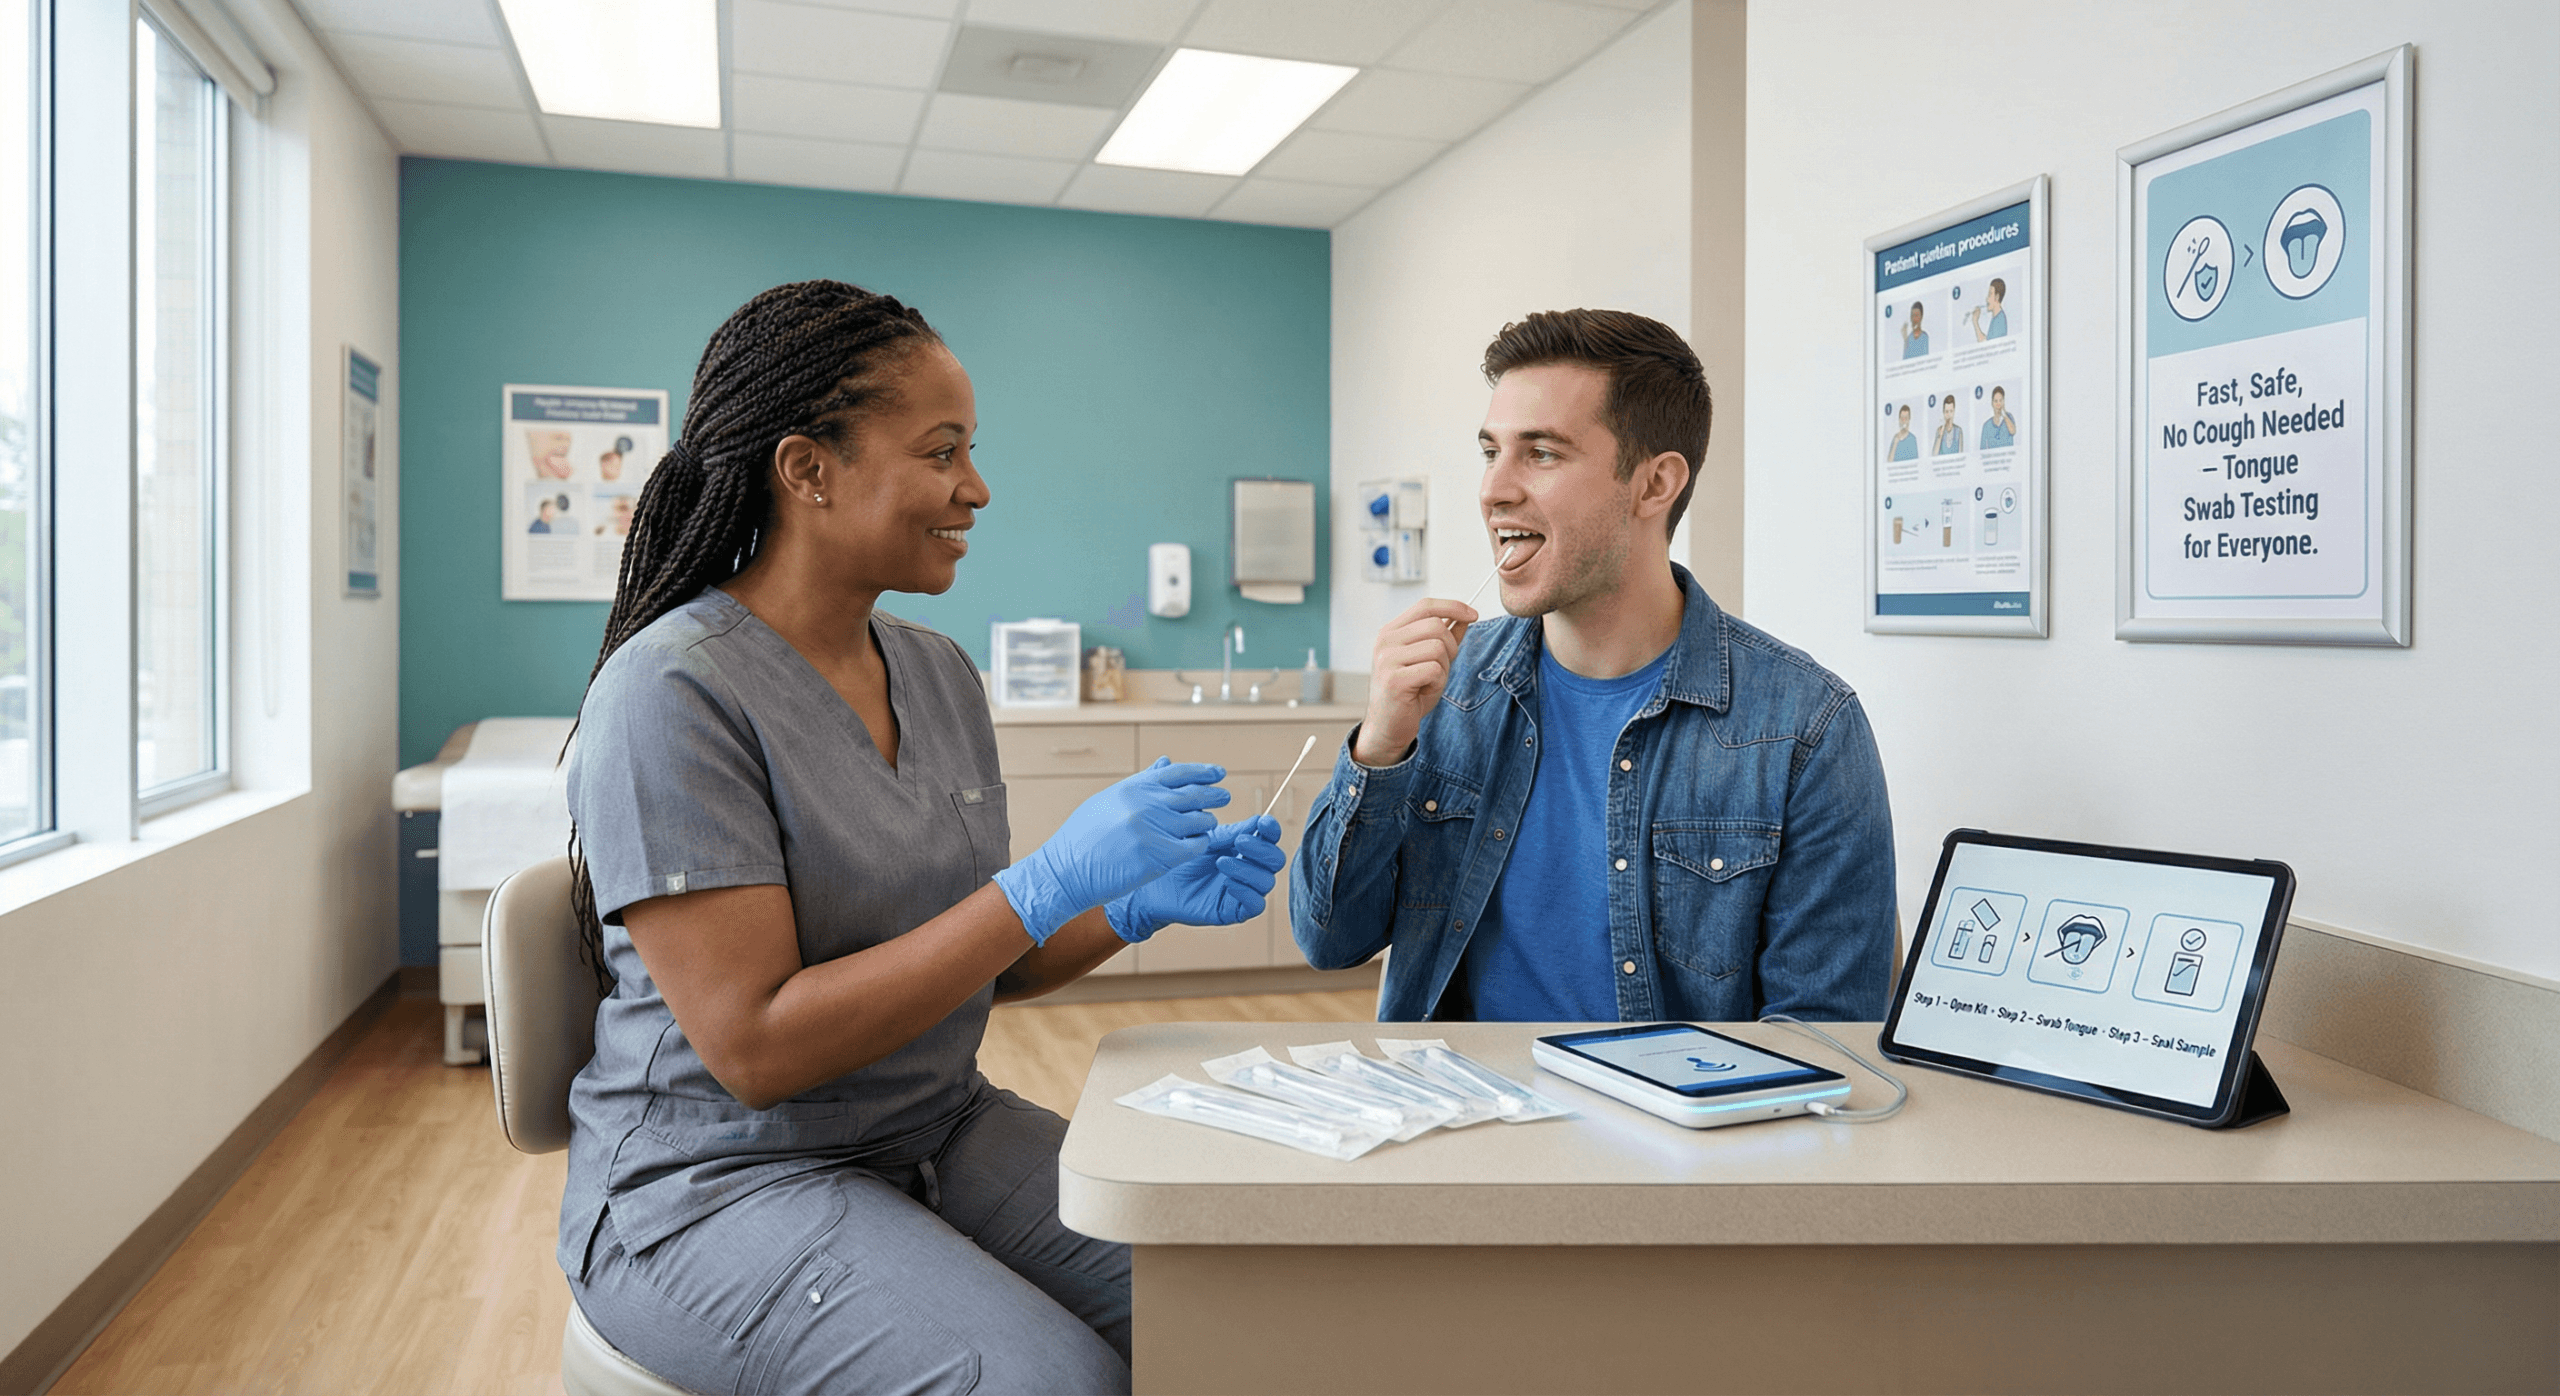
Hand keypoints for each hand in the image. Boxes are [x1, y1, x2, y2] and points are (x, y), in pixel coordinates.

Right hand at [992, 758, 1228, 943]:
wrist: (1065, 871)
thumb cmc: (1083, 838)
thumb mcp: (1108, 801)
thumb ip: (1141, 783)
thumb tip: (1166, 762)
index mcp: (1134, 788)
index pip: (1179, 773)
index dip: (1203, 772)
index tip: (1219, 773)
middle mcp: (1145, 804)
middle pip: (1194, 795)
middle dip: (1214, 795)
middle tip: (1225, 797)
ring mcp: (1152, 829)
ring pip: (1199, 821)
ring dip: (1206, 823)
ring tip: (1206, 826)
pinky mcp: (1157, 856)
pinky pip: (1194, 846)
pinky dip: (1200, 845)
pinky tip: (1198, 845)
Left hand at [1105, 816, 1286, 941]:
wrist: (1148, 886)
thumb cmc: (1167, 855)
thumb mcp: (1182, 826)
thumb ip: (1192, 798)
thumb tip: (1193, 766)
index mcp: (1239, 844)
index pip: (1268, 835)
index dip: (1270, 828)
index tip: (1261, 820)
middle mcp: (1245, 866)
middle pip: (1276, 858)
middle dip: (1261, 847)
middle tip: (1238, 839)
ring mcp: (1241, 889)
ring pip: (1267, 881)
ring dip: (1249, 868)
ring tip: (1222, 860)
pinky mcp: (1232, 910)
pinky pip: (1254, 905)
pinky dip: (1246, 892)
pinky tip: (1227, 882)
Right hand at [1352, 598, 1476, 766]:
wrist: (1389, 727)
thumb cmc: (1409, 694)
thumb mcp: (1430, 660)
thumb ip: (1445, 638)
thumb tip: (1464, 617)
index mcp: (1391, 632)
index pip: (1426, 606)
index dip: (1453, 606)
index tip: (1473, 614)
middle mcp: (1385, 641)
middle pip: (1436, 626)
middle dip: (1451, 647)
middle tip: (1442, 667)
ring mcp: (1387, 659)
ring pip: (1437, 648)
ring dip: (1443, 668)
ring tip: (1428, 681)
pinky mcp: (1395, 679)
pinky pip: (1434, 669)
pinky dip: (1437, 682)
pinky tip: (1423, 691)